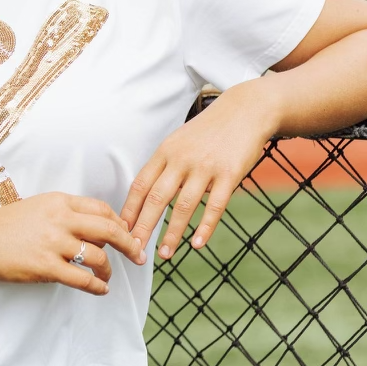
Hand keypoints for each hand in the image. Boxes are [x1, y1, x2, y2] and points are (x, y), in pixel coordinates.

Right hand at [0, 191, 145, 294]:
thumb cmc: (4, 226)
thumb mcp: (37, 208)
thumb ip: (65, 215)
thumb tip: (95, 230)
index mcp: (59, 201)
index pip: (102, 210)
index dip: (120, 223)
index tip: (127, 235)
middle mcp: (60, 219)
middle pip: (110, 230)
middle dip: (130, 244)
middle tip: (139, 256)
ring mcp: (53, 243)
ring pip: (98, 257)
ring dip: (109, 270)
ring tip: (107, 277)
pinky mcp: (45, 267)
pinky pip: (82, 279)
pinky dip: (97, 286)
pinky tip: (100, 290)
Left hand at [119, 81, 277, 259]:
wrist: (246, 110)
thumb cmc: (208, 131)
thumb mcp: (179, 142)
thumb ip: (164, 167)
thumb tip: (144, 198)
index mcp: (165, 152)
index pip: (140, 185)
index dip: (129, 210)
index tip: (120, 230)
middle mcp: (182, 160)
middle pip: (156, 198)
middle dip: (143, 227)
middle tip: (134, 250)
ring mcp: (206, 167)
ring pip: (183, 205)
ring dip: (172, 233)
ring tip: (164, 254)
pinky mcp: (230, 173)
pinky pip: (215, 205)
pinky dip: (205, 227)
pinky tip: (198, 244)